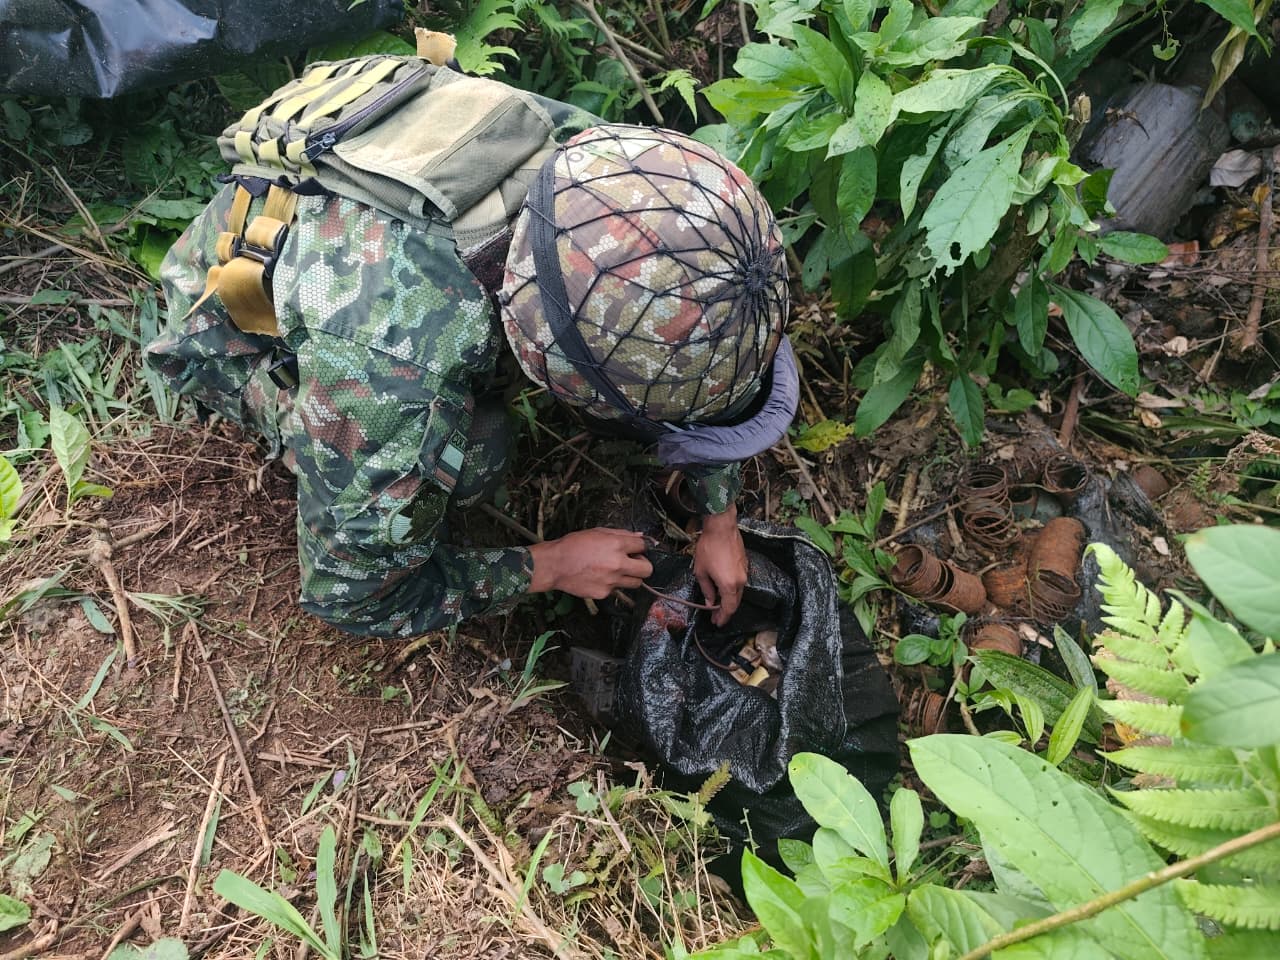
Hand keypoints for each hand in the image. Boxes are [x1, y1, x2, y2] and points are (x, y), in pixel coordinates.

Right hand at [528, 528, 652, 599]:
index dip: (640, 546)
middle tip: (633, 562)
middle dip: (643, 565)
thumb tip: (639, 536)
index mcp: (617, 545)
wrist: (555, 565)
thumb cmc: (573, 545)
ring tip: (615, 571)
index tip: (636, 548)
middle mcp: (618, 564)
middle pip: (648, 570)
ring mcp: (612, 581)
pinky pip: (616, 590)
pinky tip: (599, 577)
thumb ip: (621, 534)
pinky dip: (611, 584)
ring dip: (630, 577)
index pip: (643, 546)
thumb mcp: (597, 532)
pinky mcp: (604, 593)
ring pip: (636, 583)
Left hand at [694, 505, 747, 626]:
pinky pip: (740, 583)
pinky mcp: (745, 565)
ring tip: (718, 604)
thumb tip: (710, 602)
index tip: (717, 623)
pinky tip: (723, 589)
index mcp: (729, 585)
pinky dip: (732, 590)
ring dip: (729, 600)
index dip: (723, 618)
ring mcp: (744, 572)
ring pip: (738, 593)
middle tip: (716, 617)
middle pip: (735, 602)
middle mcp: (740, 581)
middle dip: (726, 611)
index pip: (728, 608)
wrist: (721, 527)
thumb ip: (707, 590)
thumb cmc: (709, 548)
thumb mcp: (701, 571)